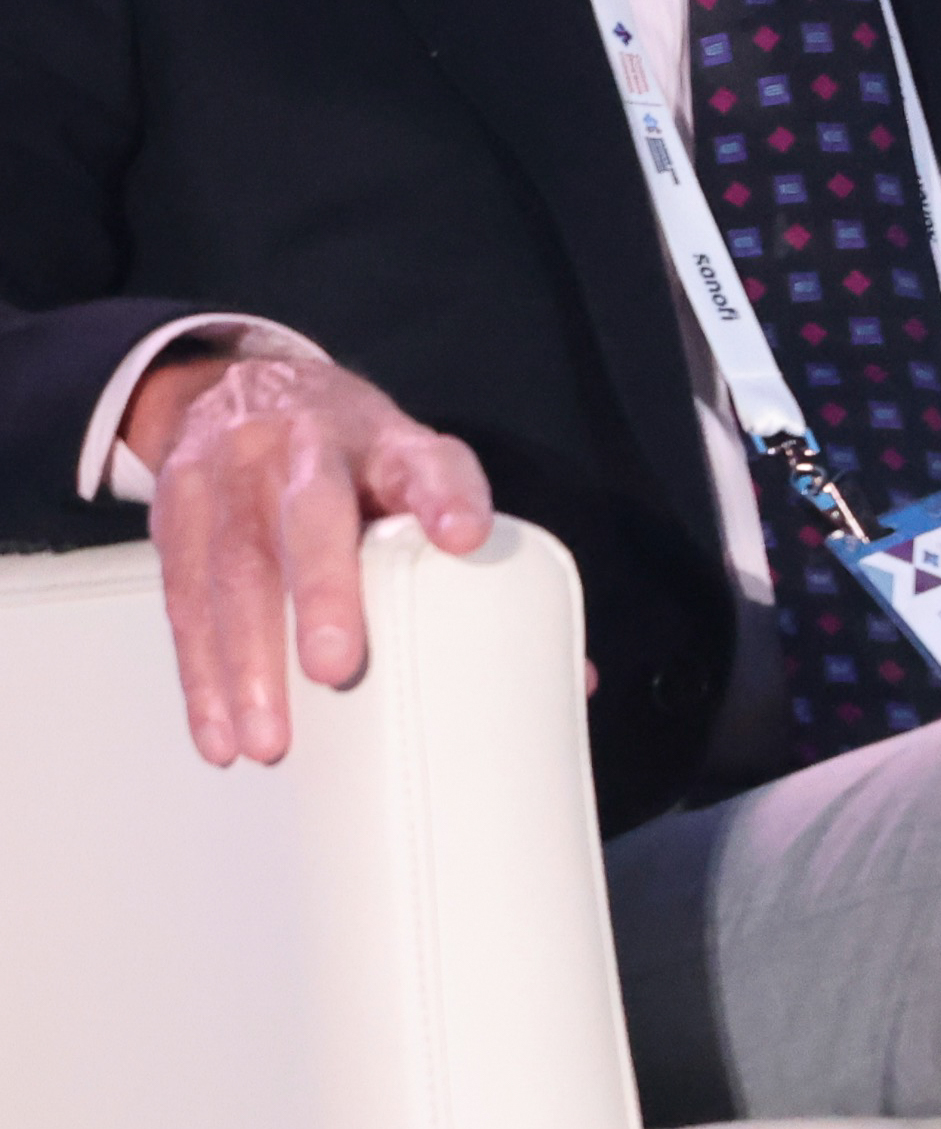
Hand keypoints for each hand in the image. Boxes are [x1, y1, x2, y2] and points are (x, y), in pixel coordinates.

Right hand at [128, 347, 497, 766]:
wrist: (246, 388)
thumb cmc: (354, 458)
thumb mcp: (418, 479)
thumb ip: (483, 572)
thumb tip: (578, 678)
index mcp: (387, 442)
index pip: (427, 461)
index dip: (446, 495)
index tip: (464, 535)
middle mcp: (305, 447)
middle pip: (312, 515)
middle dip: (324, 592)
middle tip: (335, 668)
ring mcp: (231, 472)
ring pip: (233, 564)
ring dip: (247, 660)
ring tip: (269, 739)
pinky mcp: (175, 509)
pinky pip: (183, 598)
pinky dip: (200, 671)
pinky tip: (220, 727)